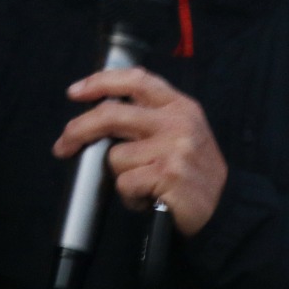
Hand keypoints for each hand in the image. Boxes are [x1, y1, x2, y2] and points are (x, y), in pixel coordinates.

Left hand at [51, 67, 227, 235]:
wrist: (225, 209)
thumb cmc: (192, 171)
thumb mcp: (181, 132)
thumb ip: (148, 116)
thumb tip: (98, 113)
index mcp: (179, 105)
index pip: (135, 79)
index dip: (100, 81)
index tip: (75, 92)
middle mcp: (178, 122)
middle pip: (111, 115)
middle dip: (78, 130)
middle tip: (63, 145)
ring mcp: (174, 148)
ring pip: (114, 156)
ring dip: (121, 176)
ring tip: (144, 183)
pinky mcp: (168, 175)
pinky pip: (125, 183)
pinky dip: (129, 196)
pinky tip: (149, 198)